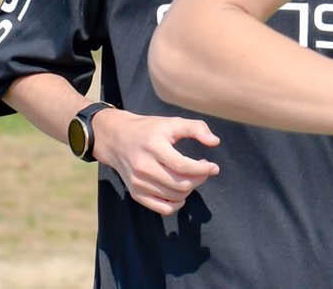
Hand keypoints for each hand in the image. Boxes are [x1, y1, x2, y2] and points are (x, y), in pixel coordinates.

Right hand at [91, 109, 220, 216]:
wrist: (117, 139)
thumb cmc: (150, 130)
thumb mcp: (173, 122)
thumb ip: (197, 128)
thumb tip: (215, 142)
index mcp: (154, 147)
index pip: (182, 166)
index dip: (202, 169)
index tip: (213, 167)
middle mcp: (143, 168)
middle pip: (180, 184)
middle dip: (199, 179)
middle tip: (205, 170)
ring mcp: (138, 183)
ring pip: (174, 197)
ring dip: (191, 189)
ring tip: (193, 176)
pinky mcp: (136, 194)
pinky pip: (163, 209)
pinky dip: (178, 203)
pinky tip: (182, 191)